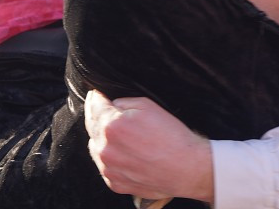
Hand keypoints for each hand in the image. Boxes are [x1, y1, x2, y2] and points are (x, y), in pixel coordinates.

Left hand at [85, 91, 212, 202]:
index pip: (94, 106)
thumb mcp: (149, 106)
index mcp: (112, 126)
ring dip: (103, 139)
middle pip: (91, 127)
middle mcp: (106, 148)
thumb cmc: (172, 136)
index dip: (95, 97)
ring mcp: (109, 168)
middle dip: (97, 117)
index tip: (96, 94)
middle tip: (108, 112)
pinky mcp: (115, 183)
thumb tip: (111, 105)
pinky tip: (127, 153)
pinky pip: (105, 166)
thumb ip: (123, 102)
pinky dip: (111, 158)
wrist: (187, 168)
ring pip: (96, 147)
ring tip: (123, 136)